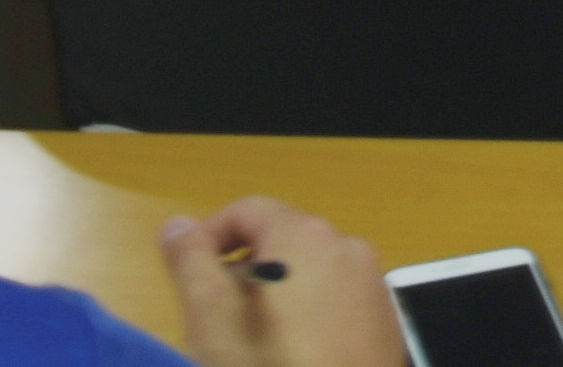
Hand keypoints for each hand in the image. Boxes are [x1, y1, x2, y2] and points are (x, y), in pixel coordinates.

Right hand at [154, 199, 386, 366]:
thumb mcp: (213, 320)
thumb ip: (190, 263)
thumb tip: (177, 223)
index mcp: (307, 236)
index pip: (248, 210)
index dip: (208, 239)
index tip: (187, 282)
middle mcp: (348, 248)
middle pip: (279, 243)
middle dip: (240, 276)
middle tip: (213, 326)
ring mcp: (373, 287)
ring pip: (307, 276)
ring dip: (271, 300)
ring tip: (248, 350)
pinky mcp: (385, 324)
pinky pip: (334, 304)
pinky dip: (305, 320)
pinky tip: (289, 360)